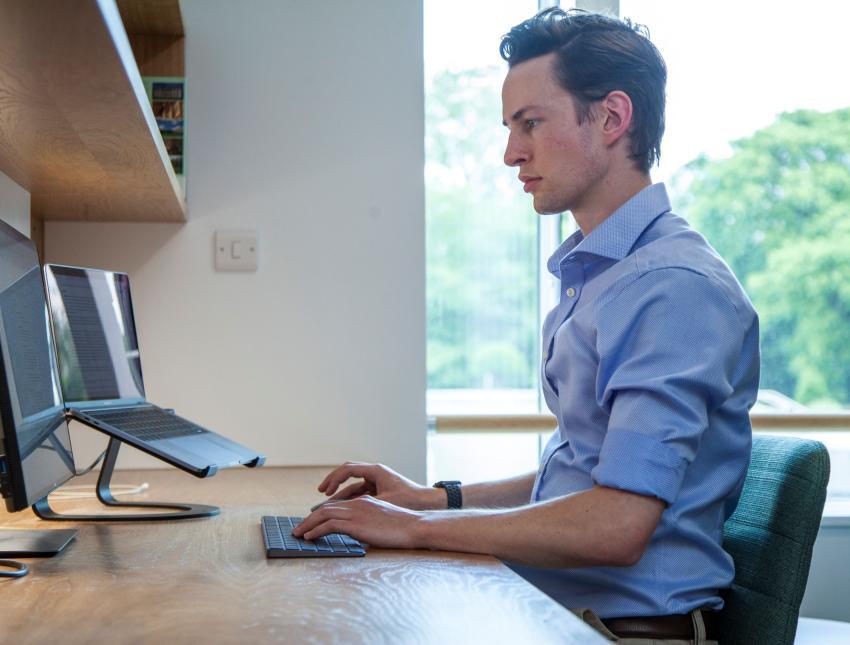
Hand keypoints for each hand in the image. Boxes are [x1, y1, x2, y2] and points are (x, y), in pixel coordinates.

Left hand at [292, 496, 424, 548]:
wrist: (414, 526)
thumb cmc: (403, 528)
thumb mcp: (383, 522)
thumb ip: (369, 524)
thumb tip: (360, 537)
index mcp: (364, 501)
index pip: (337, 506)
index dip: (322, 515)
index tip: (311, 524)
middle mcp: (358, 503)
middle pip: (326, 508)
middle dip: (309, 519)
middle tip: (298, 529)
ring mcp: (356, 512)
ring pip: (324, 515)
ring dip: (307, 525)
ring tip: (298, 534)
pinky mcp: (356, 523)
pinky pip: (329, 525)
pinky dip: (316, 530)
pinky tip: (309, 537)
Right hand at [315, 462, 442, 509]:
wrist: (429, 502)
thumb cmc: (410, 500)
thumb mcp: (385, 502)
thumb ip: (364, 504)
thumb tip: (343, 511)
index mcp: (376, 471)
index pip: (347, 469)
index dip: (333, 479)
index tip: (324, 490)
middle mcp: (375, 473)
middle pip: (348, 473)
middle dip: (333, 483)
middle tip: (321, 493)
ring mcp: (377, 481)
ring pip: (353, 485)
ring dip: (341, 494)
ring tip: (327, 505)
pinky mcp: (380, 490)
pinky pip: (360, 492)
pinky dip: (350, 499)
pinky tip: (342, 510)